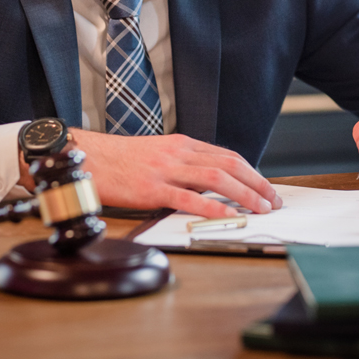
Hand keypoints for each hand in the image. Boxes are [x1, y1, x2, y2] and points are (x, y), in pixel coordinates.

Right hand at [20, 130, 281, 218]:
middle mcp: (178, 152)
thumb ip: (181, 166)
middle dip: (257, 183)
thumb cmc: (117, 161)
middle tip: (274, 200)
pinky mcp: (151, 188)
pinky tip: (227, 214)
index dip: (252, 172)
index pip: (227, 155)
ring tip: (261, 208)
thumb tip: (208, 186)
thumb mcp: (156, 155)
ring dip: (244, 194)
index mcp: (181, 144)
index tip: (266, 187)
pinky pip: (188, 198)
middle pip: (229, 164)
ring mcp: (165, 169)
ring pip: (216, 177)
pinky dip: (212, 206)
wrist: (84, 158)